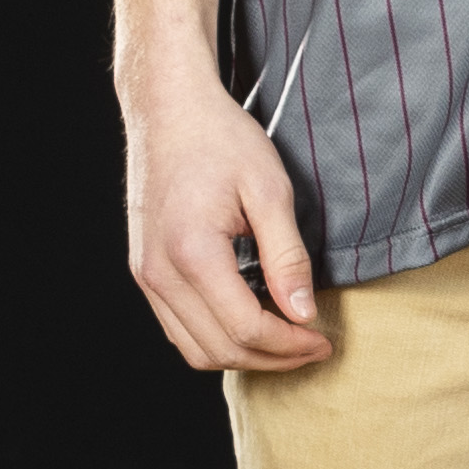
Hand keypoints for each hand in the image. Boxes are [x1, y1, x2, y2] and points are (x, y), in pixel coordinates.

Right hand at [118, 63, 327, 372]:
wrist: (168, 110)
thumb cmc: (221, 140)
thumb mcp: (270, 190)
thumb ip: (287, 257)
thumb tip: (304, 314)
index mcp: (192, 253)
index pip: (246, 329)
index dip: (291, 345)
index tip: (324, 341)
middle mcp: (159, 273)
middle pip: (219, 349)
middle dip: (272, 358)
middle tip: (313, 347)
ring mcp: (146, 275)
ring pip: (193, 349)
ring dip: (243, 356)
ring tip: (287, 340)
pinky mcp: (144, 271)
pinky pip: (177, 328)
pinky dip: (216, 337)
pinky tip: (252, 320)